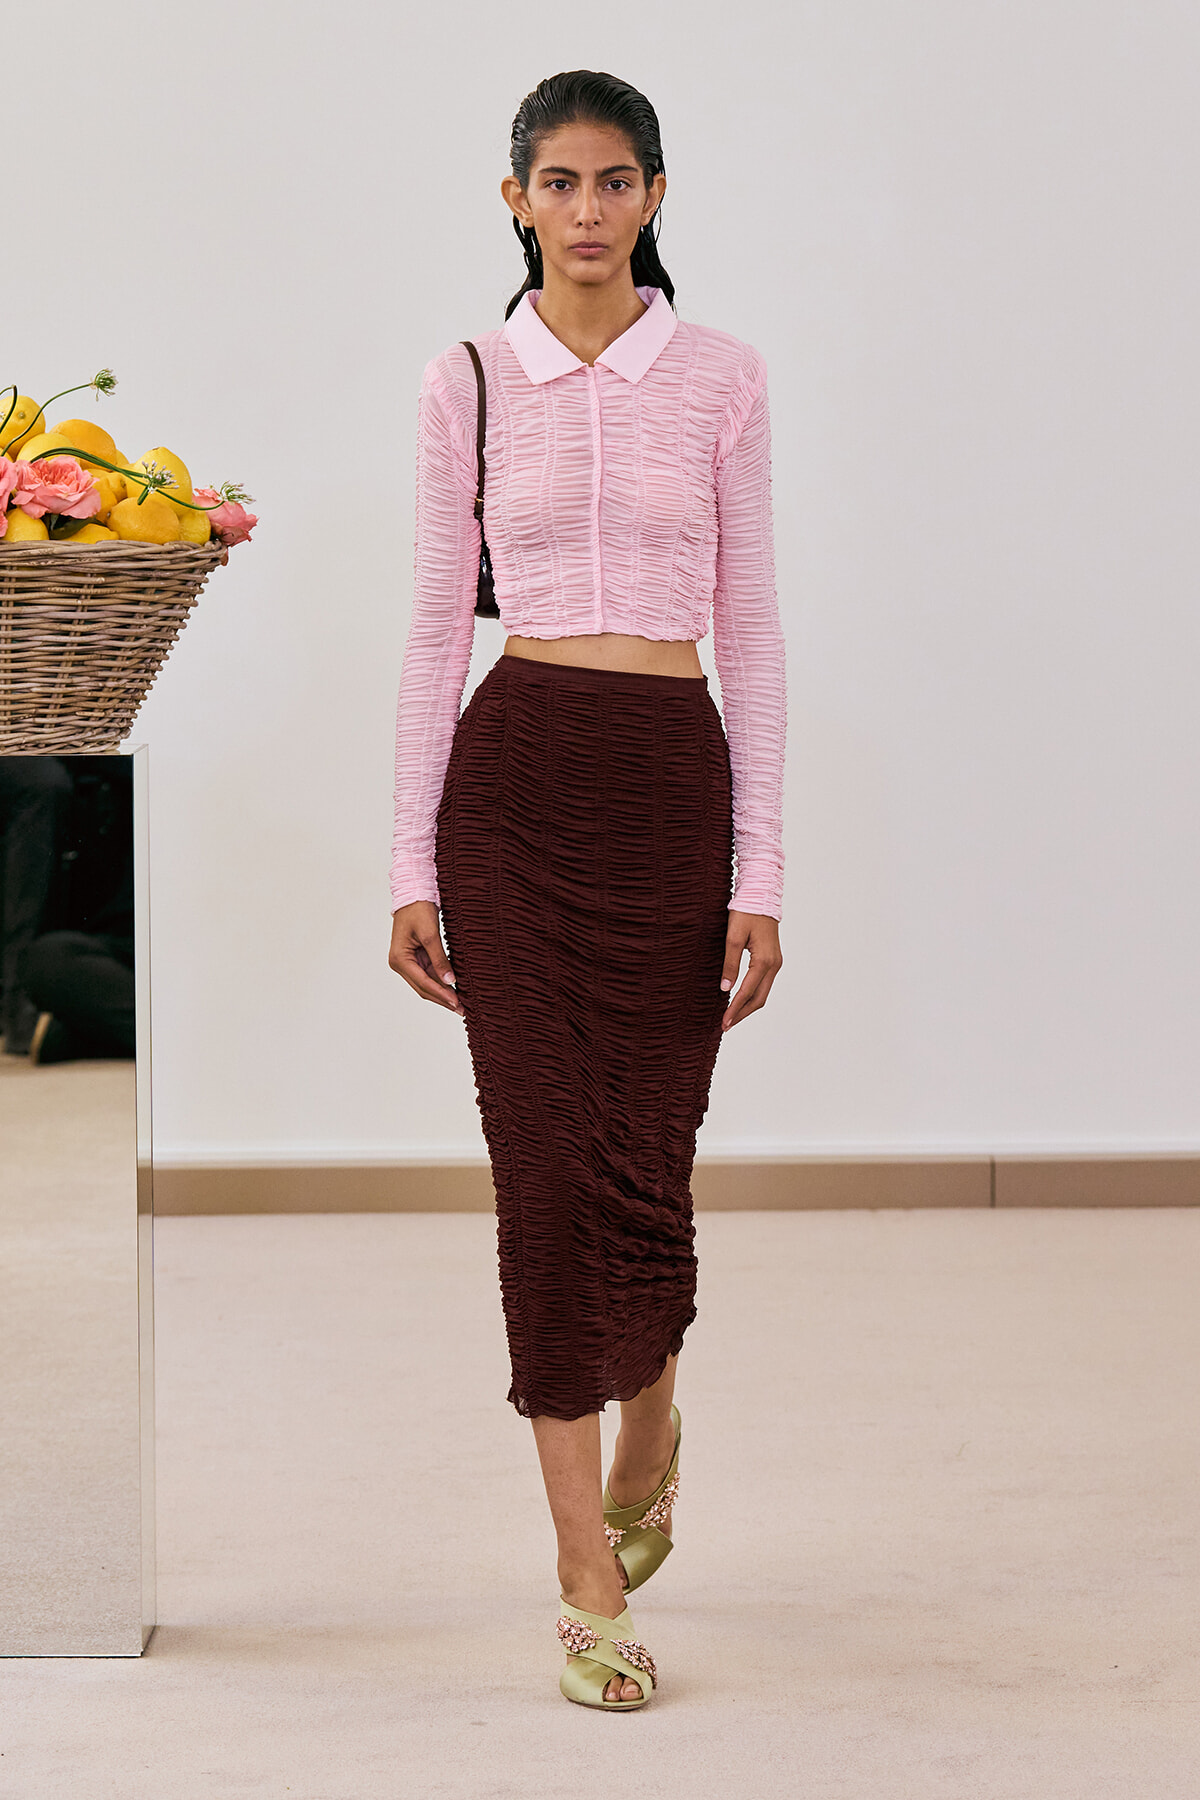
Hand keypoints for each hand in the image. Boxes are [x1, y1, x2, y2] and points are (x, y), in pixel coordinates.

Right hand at [389, 901, 463, 1015]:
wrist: (413, 894)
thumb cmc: (418, 910)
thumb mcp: (430, 934)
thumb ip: (439, 959)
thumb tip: (450, 981)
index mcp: (399, 960)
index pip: (423, 983)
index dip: (441, 994)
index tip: (457, 1003)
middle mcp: (400, 964)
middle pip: (423, 988)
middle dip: (443, 999)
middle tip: (462, 1010)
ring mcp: (407, 962)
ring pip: (427, 984)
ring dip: (442, 993)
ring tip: (461, 1003)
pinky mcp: (415, 958)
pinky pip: (429, 975)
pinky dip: (441, 982)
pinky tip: (454, 988)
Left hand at [720, 911, 782, 1030]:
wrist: (761, 897)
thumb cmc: (746, 914)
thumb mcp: (733, 938)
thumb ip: (730, 964)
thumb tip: (725, 989)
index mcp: (764, 961)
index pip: (747, 992)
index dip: (735, 1009)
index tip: (724, 1022)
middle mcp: (774, 965)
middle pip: (759, 999)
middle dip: (742, 1014)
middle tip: (726, 1025)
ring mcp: (776, 963)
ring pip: (762, 993)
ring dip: (748, 1007)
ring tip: (732, 1016)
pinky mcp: (773, 960)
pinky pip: (764, 984)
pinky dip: (752, 995)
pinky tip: (741, 999)